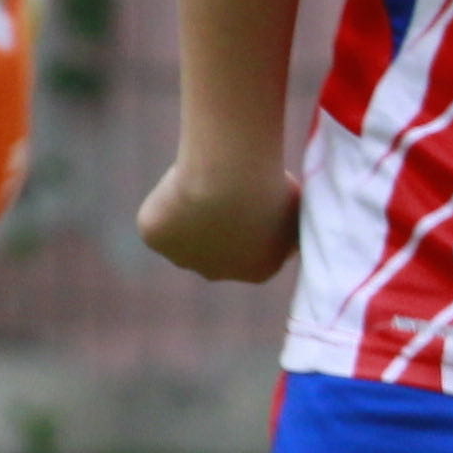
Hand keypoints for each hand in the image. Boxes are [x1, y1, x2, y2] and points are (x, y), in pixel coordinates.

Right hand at [139, 149, 299, 284]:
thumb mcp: (298, 202)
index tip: (250, 194)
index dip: (249, 219)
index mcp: (259, 270)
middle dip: (216, 222)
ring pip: (183, 232)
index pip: (253, 249)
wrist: (228, 181)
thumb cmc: (270, 185)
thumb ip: (295, 217)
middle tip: (223, 185)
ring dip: (189, 211)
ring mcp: (183, 258)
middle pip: (214, 248)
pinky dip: (165, 197)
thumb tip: (294, 216)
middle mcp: (218, 273)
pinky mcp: (155, 239)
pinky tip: (180, 182)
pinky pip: (159, 215)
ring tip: (203, 179)